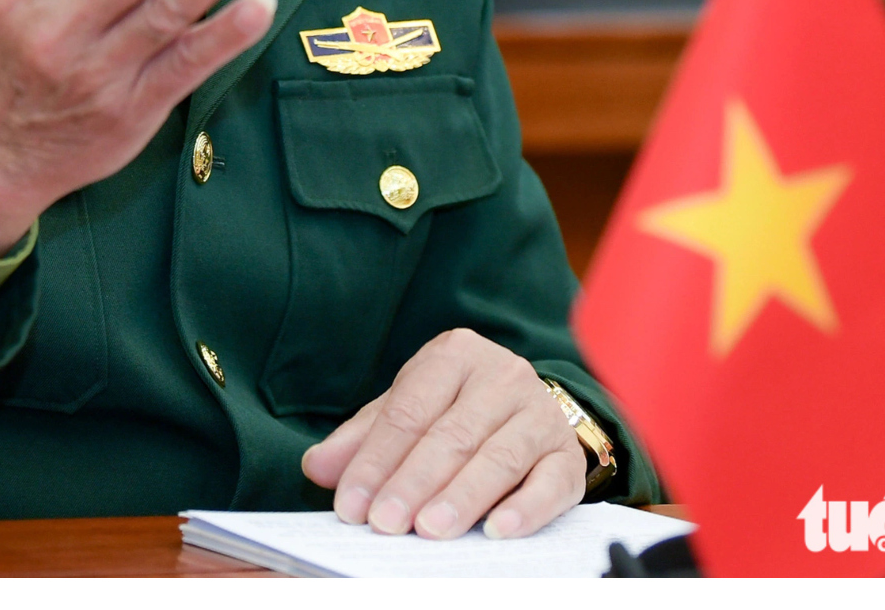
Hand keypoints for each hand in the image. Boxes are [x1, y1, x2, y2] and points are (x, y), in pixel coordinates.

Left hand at [304, 329, 587, 538]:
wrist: (529, 412)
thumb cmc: (456, 412)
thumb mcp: (406, 411)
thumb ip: (362, 439)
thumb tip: (317, 466)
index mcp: (456, 356)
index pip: (409, 410)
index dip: (376, 459)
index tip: (351, 504)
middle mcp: (504, 376)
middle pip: (453, 434)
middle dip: (414, 482)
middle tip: (386, 522)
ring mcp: (541, 414)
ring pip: (500, 457)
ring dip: (464, 496)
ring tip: (431, 529)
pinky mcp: (567, 455)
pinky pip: (550, 482)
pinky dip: (526, 507)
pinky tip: (498, 529)